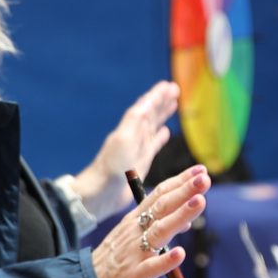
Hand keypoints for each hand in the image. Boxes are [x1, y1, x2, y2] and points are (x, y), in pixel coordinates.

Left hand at [75, 81, 179, 213]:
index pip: (146, 106)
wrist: (102, 192)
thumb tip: (146, 104)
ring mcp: (138, 148)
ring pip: (153, 126)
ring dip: (162, 115)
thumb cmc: (112, 168)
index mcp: (130, 128)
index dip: (157, 95)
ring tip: (173, 105)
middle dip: (162, 101)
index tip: (169, 85)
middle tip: (175, 90)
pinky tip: (166, 132)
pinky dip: (160, 137)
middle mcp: (134, 135)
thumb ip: (134, 122)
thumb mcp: (123, 141)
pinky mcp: (141, 162)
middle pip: (150, 113)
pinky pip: (154, 144)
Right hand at [87, 164, 208, 277]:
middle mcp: (135, 232)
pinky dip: (166, 260)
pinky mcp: (135, 276)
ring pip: (160, 231)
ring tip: (200, 202)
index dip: (180, 182)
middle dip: (184, 191)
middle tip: (204, 179)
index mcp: (134, 220)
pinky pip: (152, 267)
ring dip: (181, 215)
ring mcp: (135, 253)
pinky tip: (180, 253)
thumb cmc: (115, 261)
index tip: (200, 170)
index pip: (159, 195)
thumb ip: (159, 225)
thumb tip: (188, 218)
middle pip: (162, 207)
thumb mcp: (134, 237)